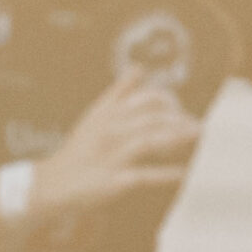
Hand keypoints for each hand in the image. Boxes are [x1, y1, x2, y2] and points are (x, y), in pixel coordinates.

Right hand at [30, 73, 200, 216]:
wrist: (53, 183)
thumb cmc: (80, 148)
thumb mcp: (96, 115)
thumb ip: (119, 92)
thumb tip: (139, 67)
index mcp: (108, 114)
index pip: (145, 99)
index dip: (168, 101)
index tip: (180, 110)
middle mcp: (110, 131)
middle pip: (150, 119)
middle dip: (178, 120)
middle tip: (198, 126)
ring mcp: (111, 156)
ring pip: (148, 141)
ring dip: (176, 138)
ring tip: (198, 135)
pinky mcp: (113, 181)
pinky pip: (143, 176)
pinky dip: (164, 175)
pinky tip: (182, 173)